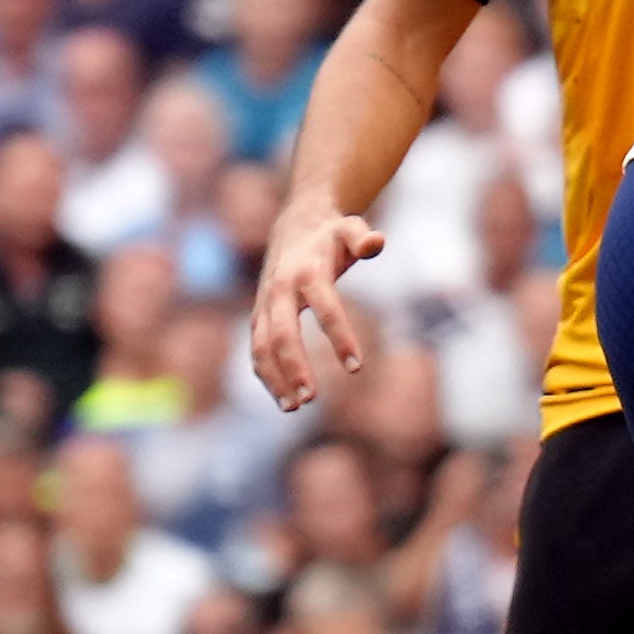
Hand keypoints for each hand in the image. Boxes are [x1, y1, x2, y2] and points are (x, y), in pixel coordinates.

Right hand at [247, 208, 381, 406]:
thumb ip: (364, 238)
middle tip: (312, 399)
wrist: (294, 225)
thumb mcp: (351, 227)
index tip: (356, 368)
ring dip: (274, 378)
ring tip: (294, 408)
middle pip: (282, 333)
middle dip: (294, 366)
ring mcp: (265, 304)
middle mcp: (281, 290)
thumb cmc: (331, 233)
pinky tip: (283, 398)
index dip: (341, 337)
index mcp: (307, 271)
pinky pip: (257, 348)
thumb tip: (377, 243)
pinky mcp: (259, 315)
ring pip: (261, 346)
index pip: (325, 308)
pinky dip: (266, 374)